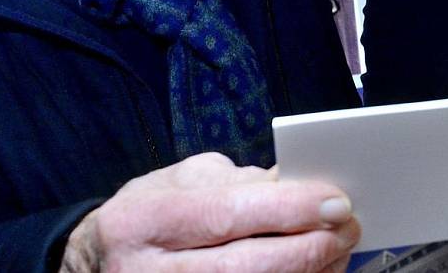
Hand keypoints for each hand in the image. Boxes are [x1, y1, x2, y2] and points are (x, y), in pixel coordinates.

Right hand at [60, 152, 359, 272]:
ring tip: (339, 251)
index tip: (336, 200)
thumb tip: (301, 184)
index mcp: (144, 221)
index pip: (226, 214)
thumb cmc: (150, 218)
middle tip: (348, 227)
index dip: (288, 209)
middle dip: (309, 248)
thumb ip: (239, 183)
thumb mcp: (181, 182)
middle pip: (245, 268)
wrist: (98, 265)